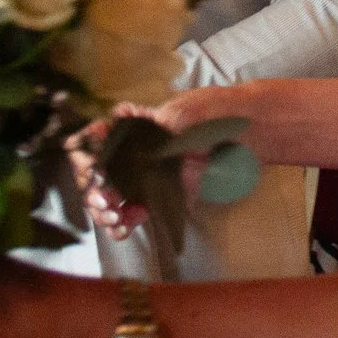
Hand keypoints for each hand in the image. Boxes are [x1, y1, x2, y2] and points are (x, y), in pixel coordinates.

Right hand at [66, 87, 249, 236]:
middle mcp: (135, 151)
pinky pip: (137, 211)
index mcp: (133, 126)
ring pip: (113, 197)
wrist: (250, 132)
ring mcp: (148, 175)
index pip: (96, 141)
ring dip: (106, 209)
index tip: (91, 170)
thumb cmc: (216, 112)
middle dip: (94, 189)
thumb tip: (124, 131)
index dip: (87, 156)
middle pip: (99, 173)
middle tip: (105, 200)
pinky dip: (126, 221)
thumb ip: (152, 127)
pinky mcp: (164, 196)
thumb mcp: (183, 113)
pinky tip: (125, 225)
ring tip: (115, 217)